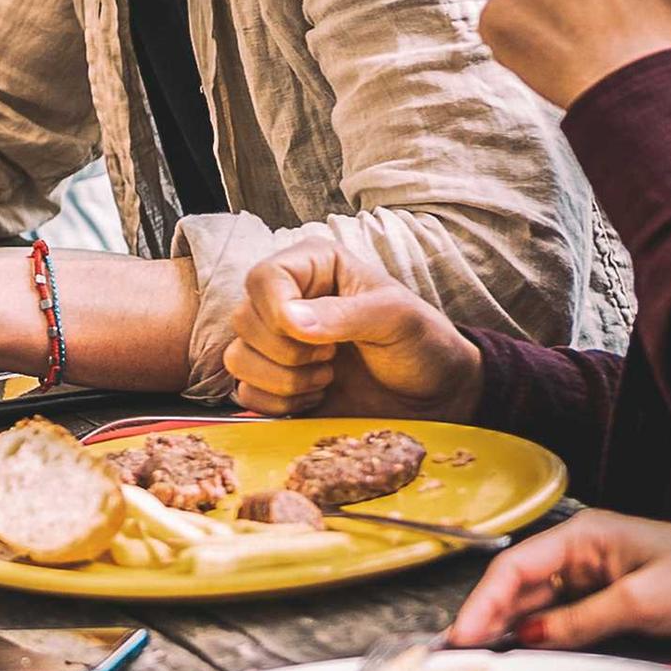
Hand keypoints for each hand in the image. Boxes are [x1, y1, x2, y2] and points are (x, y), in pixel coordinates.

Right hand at [219, 231, 478, 417]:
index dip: (277, 311)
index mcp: (313, 267)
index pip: (263, 278)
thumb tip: (290, 321)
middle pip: (243, 320)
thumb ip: (345, 315)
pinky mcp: (273, 383)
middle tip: (334, 356)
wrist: (432, 397)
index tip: (314, 336)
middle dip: (289, 351)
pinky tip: (316, 396)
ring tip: (328, 376)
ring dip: (285, 380)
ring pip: (238, 359)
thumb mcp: (396, 319)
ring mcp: (276, 343)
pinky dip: (279, 403)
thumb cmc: (421, 344)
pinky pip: (245, 394)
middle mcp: (286, 300)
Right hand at [443, 505, 670, 652]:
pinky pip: (569, 626)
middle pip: (520, 589)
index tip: (460, 640)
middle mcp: (586, 556)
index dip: (481, 604)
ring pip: (540, 610)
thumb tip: (528, 637)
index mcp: (587, 536)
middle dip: (488, 622)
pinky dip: (546, 643)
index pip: (515, 568)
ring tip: (486, 669)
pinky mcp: (620, 608)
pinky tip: (532, 663)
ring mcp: (602, 583)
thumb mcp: (644, 601)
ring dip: (513, 635)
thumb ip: (581, 620)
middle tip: (460, 663)